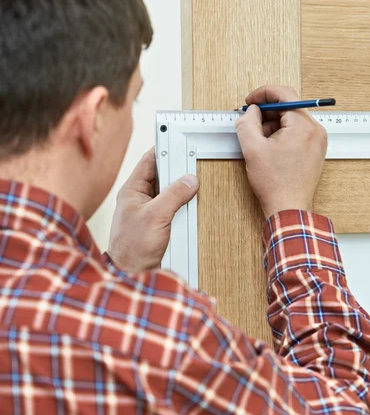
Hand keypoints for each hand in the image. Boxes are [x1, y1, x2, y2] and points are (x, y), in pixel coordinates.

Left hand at [107, 148, 198, 273]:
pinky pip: (174, 208)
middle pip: (163, 176)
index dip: (164, 149)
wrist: (132, 274)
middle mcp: (140, 198)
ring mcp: (150, 211)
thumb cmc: (133, 247)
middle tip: (193, 164)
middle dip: (178, 170)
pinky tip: (192, 204)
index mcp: (132, 190)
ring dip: (182, 190)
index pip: (149, 161)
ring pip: (170, 192)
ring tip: (193, 185)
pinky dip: (183, 205)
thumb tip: (190, 180)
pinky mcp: (159, 224)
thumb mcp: (156, 216)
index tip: (179, 140)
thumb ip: (174, 195)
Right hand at [235, 86, 327, 217]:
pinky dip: (282, 135)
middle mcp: (315, 130)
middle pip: (289, 107)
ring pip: (292, 121)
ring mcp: (317, 141)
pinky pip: (297, 133)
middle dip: (266, 113)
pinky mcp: (315, 151)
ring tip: (259, 142)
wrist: (288, 208)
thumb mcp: (252, 148)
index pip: (285, 94)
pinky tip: (269, 148)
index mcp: (303, 126)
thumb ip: (247, 122)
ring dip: (273, 125)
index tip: (250, 101)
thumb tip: (251, 111)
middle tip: (250, 122)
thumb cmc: (275, 183)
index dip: (263, 94)